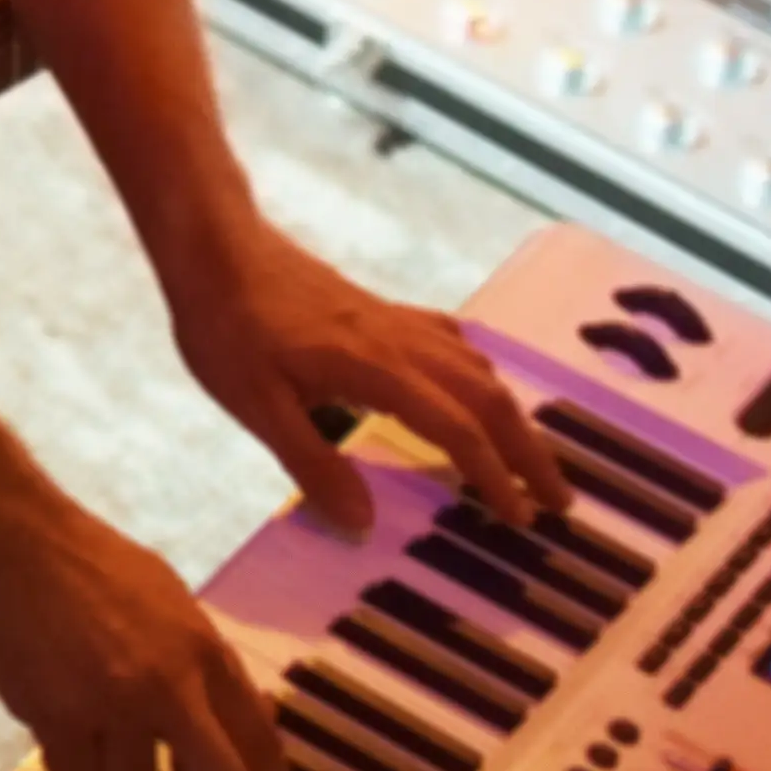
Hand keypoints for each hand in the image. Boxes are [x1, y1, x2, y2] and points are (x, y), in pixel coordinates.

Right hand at [0, 480, 294, 770]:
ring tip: (93, 714)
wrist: (13, 539)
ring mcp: (110, 706)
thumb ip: (209, 666)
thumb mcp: (174, 603)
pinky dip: (68, 755)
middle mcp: (168, 687)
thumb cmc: (96, 565)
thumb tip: (244, 723)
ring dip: (116, 760)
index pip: (261, 742)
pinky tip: (57, 716)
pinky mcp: (54, 718)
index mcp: (204, 653)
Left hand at [168, 225, 567, 543]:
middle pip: (489, 397)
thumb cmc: (224, 325)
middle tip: (559, 500)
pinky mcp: (380, 308)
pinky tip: (478, 385)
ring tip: (530, 458)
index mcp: (376, 370)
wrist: (212, 246)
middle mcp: (401, 343)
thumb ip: (311, 463)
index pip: (457, 429)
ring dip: (512, 414)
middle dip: (530, 451)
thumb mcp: (254, 403)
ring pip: (477, 367)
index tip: (518, 518)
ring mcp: (394, 321)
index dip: (493, 476)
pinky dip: (480, 370)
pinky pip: (451, 340)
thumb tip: (363, 524)